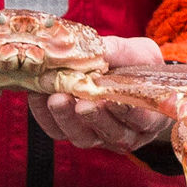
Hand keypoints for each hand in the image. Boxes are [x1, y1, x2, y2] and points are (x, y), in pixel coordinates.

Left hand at [28, 35, 171, 152]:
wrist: (117, 70)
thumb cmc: (137, 64)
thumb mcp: (139, 52)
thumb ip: (124, 54)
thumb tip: (100, 50)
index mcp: (149, 117)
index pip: (143, 121)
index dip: (130, 113)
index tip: (114, 100)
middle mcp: (125, 133)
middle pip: (112, 134)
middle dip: (95, 118)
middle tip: (82, 103)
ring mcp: (97, 136)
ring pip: (83, 137)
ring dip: (68, 119)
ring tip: (57, 98)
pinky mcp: (72, 131)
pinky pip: (57, 130)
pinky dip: (45, 115)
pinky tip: (38, 95)